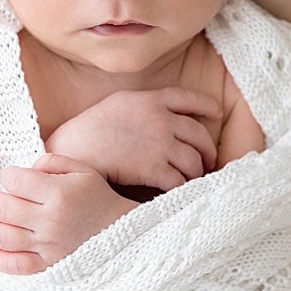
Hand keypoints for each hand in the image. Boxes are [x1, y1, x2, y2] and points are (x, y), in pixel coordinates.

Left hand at [0, 154, 135, 274]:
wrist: (120, 231)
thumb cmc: (96, 197)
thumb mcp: (82, 169)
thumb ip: (53, 161)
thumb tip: (25, 169)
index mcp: (59, 193)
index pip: (18, 181)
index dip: (8, 175)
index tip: (10, 176)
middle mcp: (50, 220)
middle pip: (4, 208)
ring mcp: (47, 245)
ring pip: (3, 237)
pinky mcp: (47, 264)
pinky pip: (15, 265)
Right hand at [43, 88, 223, 191]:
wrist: (74, 148)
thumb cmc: (89, 127)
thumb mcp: (119, 102)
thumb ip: (144, 104)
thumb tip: (159, 111)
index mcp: (152, 100)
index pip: (189, 98)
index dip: (207, 106)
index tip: (217, 113)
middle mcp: (161, 119)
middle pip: (199, 134)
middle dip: (208, 150)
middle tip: (209, 160)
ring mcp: (159, 144)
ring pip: (193, 160)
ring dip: (198, 172)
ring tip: (196, 179)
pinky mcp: (153, 168)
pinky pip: (179, 180)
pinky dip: (183, 187)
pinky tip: (181, 192)